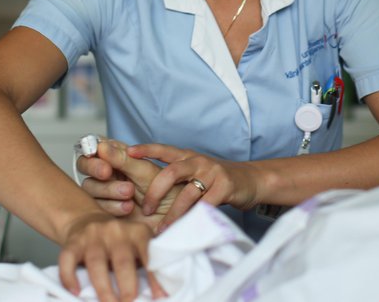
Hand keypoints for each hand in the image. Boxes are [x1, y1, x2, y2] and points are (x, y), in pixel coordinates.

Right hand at [58, 212, 165, 301]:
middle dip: (128, 286)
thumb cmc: (118, 243)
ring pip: (96, 263)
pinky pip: (68, 259)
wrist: (86, 221)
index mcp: (137, 232)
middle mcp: (116, 230)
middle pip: (122, 260)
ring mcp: (93, 235)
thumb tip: (159, 295)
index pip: (148, 256)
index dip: (154, 278)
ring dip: (103, 288)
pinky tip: (74, 292)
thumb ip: (146, 263)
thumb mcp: (136, 246)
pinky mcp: (73, 242)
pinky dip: (69, 277)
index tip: (158, 298)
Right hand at [79, 139, 184, 230]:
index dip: (93, 150)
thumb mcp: (145, 171)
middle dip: (95, 168)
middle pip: (87, 166)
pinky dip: (112, 206)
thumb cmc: (168, 191)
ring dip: (109, 189)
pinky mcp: (107, 211)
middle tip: (107, 172)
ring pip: (91, 187)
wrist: (175, 218)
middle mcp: (111, 173)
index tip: (98, 153)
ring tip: (129, 193)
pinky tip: (128, 208)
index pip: (96, 148)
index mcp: (119, 158)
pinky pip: (97, 206)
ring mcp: (107, 193)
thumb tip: (101, 146)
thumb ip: (122, 159)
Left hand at [126, 143, 257, 231]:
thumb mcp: (194, 171)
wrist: (250, 180)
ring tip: (162, 229)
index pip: (163, 149)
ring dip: (173, 214)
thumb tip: (143, 189)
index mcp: (187, 156)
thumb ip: (175, 176)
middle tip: (144, 209)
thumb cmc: (215, 179)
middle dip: (154, 192)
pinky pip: (206, 205)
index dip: (146, 149)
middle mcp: (198, 161)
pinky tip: (186, 229)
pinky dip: (194, 219)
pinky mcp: (225, 186)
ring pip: (187, 194)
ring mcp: (213, 172)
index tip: (128, 152)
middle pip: (170, 172)